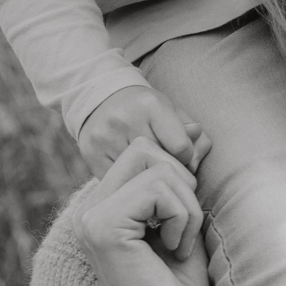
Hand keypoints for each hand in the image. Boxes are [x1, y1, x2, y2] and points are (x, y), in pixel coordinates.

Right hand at [72, 140, 211, 285]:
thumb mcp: (186, 219)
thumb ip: (185, 177)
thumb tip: (199, 132)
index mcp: (106, 204)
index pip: (144, 149)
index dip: (179, 173)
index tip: (185, 217)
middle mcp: (91, 208)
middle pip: (147, 149)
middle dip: (182, 184)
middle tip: (181, 230)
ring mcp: (92, 217)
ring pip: (156, 166)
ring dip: (186, 206)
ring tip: (177, 244)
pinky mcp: (103, 228)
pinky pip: (157, 188)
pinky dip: (182, 217)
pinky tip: (172, 250)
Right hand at [77, 84, 211, 177]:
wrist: (101, 101)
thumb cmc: (147, 111)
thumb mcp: (173, 114)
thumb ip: (195, 137)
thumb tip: (193, 160)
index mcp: (150, 105)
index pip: (181, 148)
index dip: (187, 157)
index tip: (182, 156)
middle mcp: (124, 119)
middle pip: (160, 164)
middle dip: (169, 171)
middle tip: (169, 169)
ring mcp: (104, 138)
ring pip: (139, 177)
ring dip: (149, 180)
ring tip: (150, 173)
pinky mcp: (91, 156)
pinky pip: (119, 183)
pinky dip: (129, 184)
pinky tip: (132, 176)